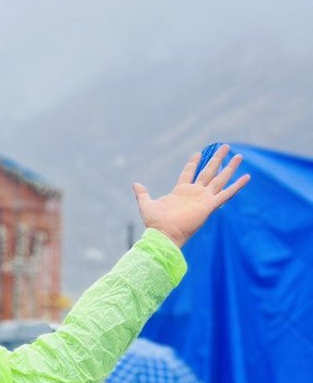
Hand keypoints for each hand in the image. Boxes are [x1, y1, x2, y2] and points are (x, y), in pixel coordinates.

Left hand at [133, 145, 248, 248]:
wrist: (164, 234)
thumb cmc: (156, 223)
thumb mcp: (147, 204)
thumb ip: (142, 194)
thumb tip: (135, 184)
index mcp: (181, 191)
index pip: (189, 173)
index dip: (193, 163)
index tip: (198, 153)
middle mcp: (195, 193)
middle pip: (208, 172)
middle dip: (216, 159)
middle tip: (225, 147)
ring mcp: (204, 198)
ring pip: (220, 179)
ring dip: (229, 168)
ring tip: (239, 155)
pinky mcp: (210, 205)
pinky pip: (227, 193)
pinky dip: (237, 186)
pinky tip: (247, 177)